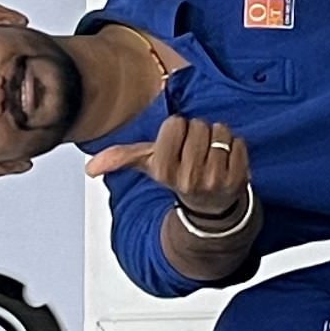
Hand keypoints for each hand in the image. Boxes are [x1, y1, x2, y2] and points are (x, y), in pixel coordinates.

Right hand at [87, 111, 251, 226]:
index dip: (178, 130)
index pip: (175, 124)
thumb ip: (120, 159)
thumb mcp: (148, 165)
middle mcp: (187, 178)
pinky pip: (239, 143)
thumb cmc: (178, 175)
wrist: (209, 206)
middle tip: (195, 152)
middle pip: (198, 125)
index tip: (177, 145)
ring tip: (211, 155)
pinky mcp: (238, 179)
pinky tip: (227, 161)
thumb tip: (90, 168)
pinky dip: (236, 147)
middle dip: (198, 132)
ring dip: (218, 137)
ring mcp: (214, 180)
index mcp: (163, 170)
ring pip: (219, 131)